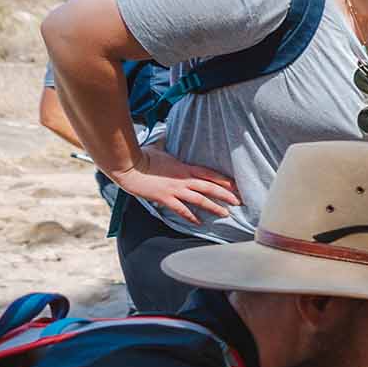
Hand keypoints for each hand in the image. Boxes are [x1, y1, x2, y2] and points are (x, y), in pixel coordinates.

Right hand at [108, 145, 238, 223]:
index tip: (236, 186)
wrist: (128, 166)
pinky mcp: (165, 198)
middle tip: (239, 201)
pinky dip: (192, 217)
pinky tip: (200, 222)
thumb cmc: (142, 157)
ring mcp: (175, 189)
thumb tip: (166, 143)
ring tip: (226, 214)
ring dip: (214, 207)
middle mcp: (183, 179)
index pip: (209, 173)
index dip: (224, 180)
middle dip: (226, 195)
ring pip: (200, 199)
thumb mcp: (159, 151)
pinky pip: (182, 210)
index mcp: (184, 167)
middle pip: (210, 187)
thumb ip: (168, 151)